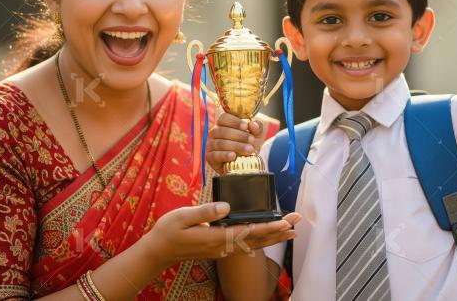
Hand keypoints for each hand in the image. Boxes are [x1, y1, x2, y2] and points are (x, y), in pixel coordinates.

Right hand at [145, 202, 299, 264]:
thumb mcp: (182, 216)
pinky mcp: (220, 249)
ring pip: (254, 245)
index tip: (285, 222)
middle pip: (257, 240)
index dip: (269, 227)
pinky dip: (261, 240)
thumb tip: (226, 206)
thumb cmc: (168, 231)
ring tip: (291, 230)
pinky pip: (246, 245)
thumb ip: (205, 211)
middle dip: (279, 231)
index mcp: (215, 238)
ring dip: (274, 237)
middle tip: (297, 222)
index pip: (248, 232)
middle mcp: (222, 247)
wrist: (158, 252)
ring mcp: (222, 250)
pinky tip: (269, 235)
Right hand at [206, 113, 265, 173]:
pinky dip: (225, 155)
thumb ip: (257, 128)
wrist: (245, 163)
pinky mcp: (210, 157)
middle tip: (252, 140)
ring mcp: (211, 145)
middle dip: (239, 136)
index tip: (246, 126)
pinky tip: (233, 156)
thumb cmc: (248, 144)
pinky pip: (215, 155)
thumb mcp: (256, 135)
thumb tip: (253, 124)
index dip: (235, 121)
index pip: (224, 118)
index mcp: (223, 124)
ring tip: (249, 150)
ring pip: (220, 143)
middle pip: (223, 131)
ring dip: (236, 146)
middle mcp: (214, 132)